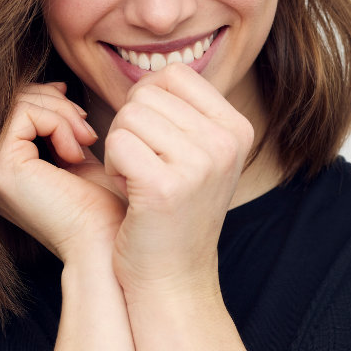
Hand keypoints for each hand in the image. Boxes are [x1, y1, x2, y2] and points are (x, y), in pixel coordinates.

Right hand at [0, 82, 126, 262]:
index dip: (47, 99)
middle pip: (9, 99)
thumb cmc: (98, 206)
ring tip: (86, 141)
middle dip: (56, 103)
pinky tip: (75, 153)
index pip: (8, 106)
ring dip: (61, 113)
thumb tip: (57, 83)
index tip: (80, 119)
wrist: (105, 241)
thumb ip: (58, 122)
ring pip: (16, 102)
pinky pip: (22, 113)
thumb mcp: (74, 151)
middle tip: (88, 130)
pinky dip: (56, 123)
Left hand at [104, 63, 254, 297]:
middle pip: (147, 94)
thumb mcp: (199, 155)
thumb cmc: (173, 213)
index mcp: (238, 128)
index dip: (149, 101)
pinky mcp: (166, 186)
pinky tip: (130, 191)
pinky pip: (117, 142)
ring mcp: (200, 164)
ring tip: (138, 179)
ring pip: (128, 115)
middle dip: (131, 127)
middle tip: (145, 166)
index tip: (156, 141)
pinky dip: (112, 165)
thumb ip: (184, 112)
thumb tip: (153, 72)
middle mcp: (226, 143)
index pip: (175, 74)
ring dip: (120, 146)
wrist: (173, 278)